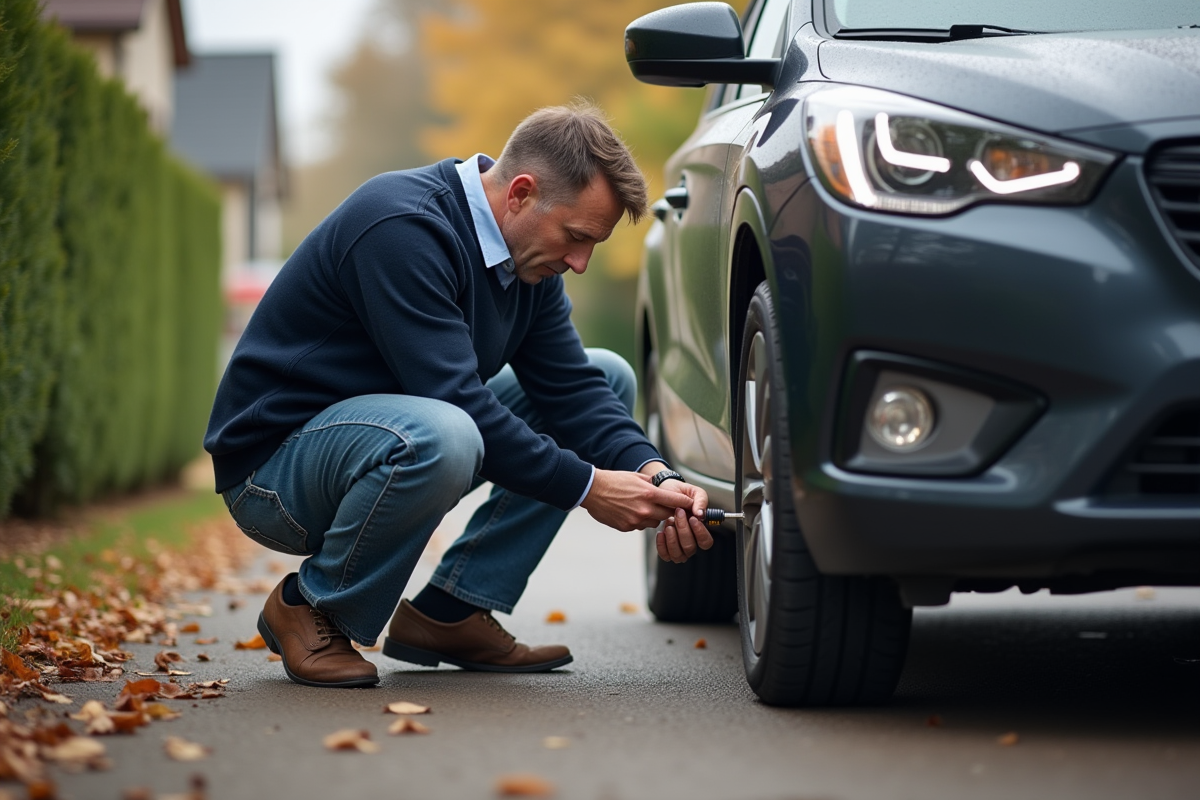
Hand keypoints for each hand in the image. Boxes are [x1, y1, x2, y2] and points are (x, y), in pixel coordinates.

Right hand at [580, 469, 694, 530]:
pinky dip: (639, 521)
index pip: (676, 502)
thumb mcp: (637, 477)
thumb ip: (652, 484)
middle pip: (667, 515)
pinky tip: (630, 512)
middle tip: (663, 505)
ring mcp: (636, 520)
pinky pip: (640, 526)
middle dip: (667, 510)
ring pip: (654, 523)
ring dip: (653, 517)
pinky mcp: (627, 527)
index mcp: (649, 494)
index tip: (690, 504)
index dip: (685, 503)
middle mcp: (645, 509)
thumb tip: (663, 488)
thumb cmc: (614, 481)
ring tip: (642, 507)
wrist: (593, 490)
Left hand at [655, 480, 713, 562]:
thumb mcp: (692, 491)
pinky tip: (661, 532)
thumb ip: (701, 500)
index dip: (700, 532)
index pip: (706, 542)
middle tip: (677, 514)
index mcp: (700, 530)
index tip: (692, 518)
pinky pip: (665, 555)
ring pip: (678, 554)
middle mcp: (691, 541)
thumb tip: (701, 514)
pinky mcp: (666, 548)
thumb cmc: (678, 493)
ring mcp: (678, 547)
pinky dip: (662, 545)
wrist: (662, 491)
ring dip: (672, 539)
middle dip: (682, 529)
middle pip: (690, 547)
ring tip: (668, 522)